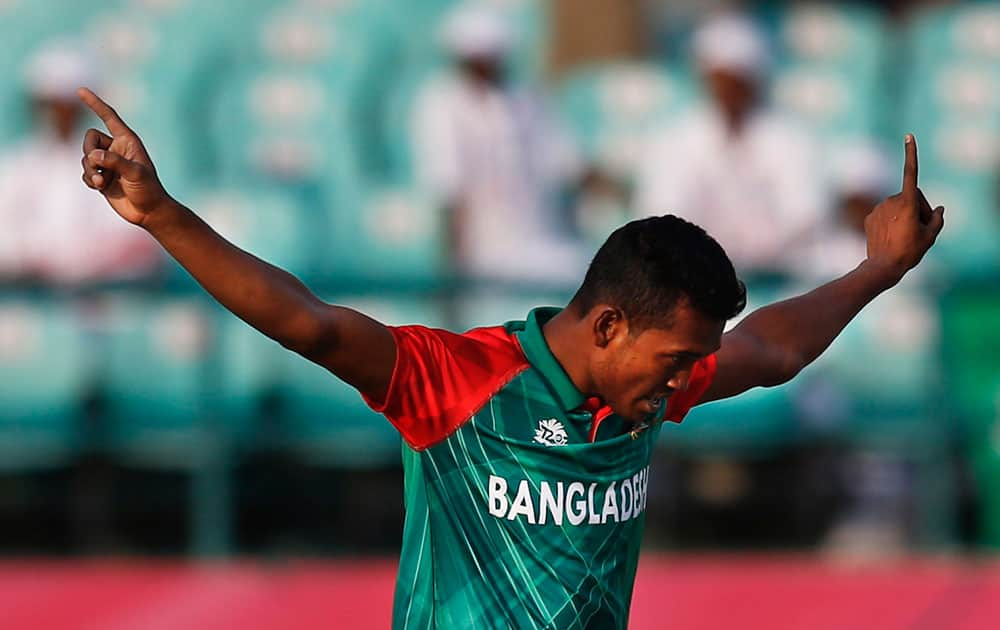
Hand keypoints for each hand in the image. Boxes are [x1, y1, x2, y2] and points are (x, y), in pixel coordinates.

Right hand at [78, 87, 171, 226]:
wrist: (148, 212)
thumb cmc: (149, 190)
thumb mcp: (136, 174)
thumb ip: (115, 162)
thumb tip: (93, 156)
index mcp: (128, 141)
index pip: (109, 117)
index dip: (95, 104)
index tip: (80, 90)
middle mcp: (116, 149)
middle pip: (89, 139)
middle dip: (89, 153)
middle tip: (99, 167)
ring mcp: (108, 163)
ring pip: (85, 157)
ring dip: (90, 170)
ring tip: (102, 182)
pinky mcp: (102, 177)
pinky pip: (85, 172)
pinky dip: (89, 179)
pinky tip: (100, 187)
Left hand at [863, 134, 944, 284]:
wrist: (882, 267)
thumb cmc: (909, 251)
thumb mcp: (930, 236)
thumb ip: (936, 219)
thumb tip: (938, 209)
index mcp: (907, 202)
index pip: (910, 172)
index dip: (911, 154)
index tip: (908, 136)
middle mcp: (890, 201)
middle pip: (911, 197)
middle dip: (918, 208)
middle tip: (919, 228)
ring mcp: (878, 208)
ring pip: (897, 207)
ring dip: (904, 216)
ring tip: (903, 236)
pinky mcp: (869, 217)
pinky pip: (885, 215)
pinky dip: (891, 222)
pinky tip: (891, 237)